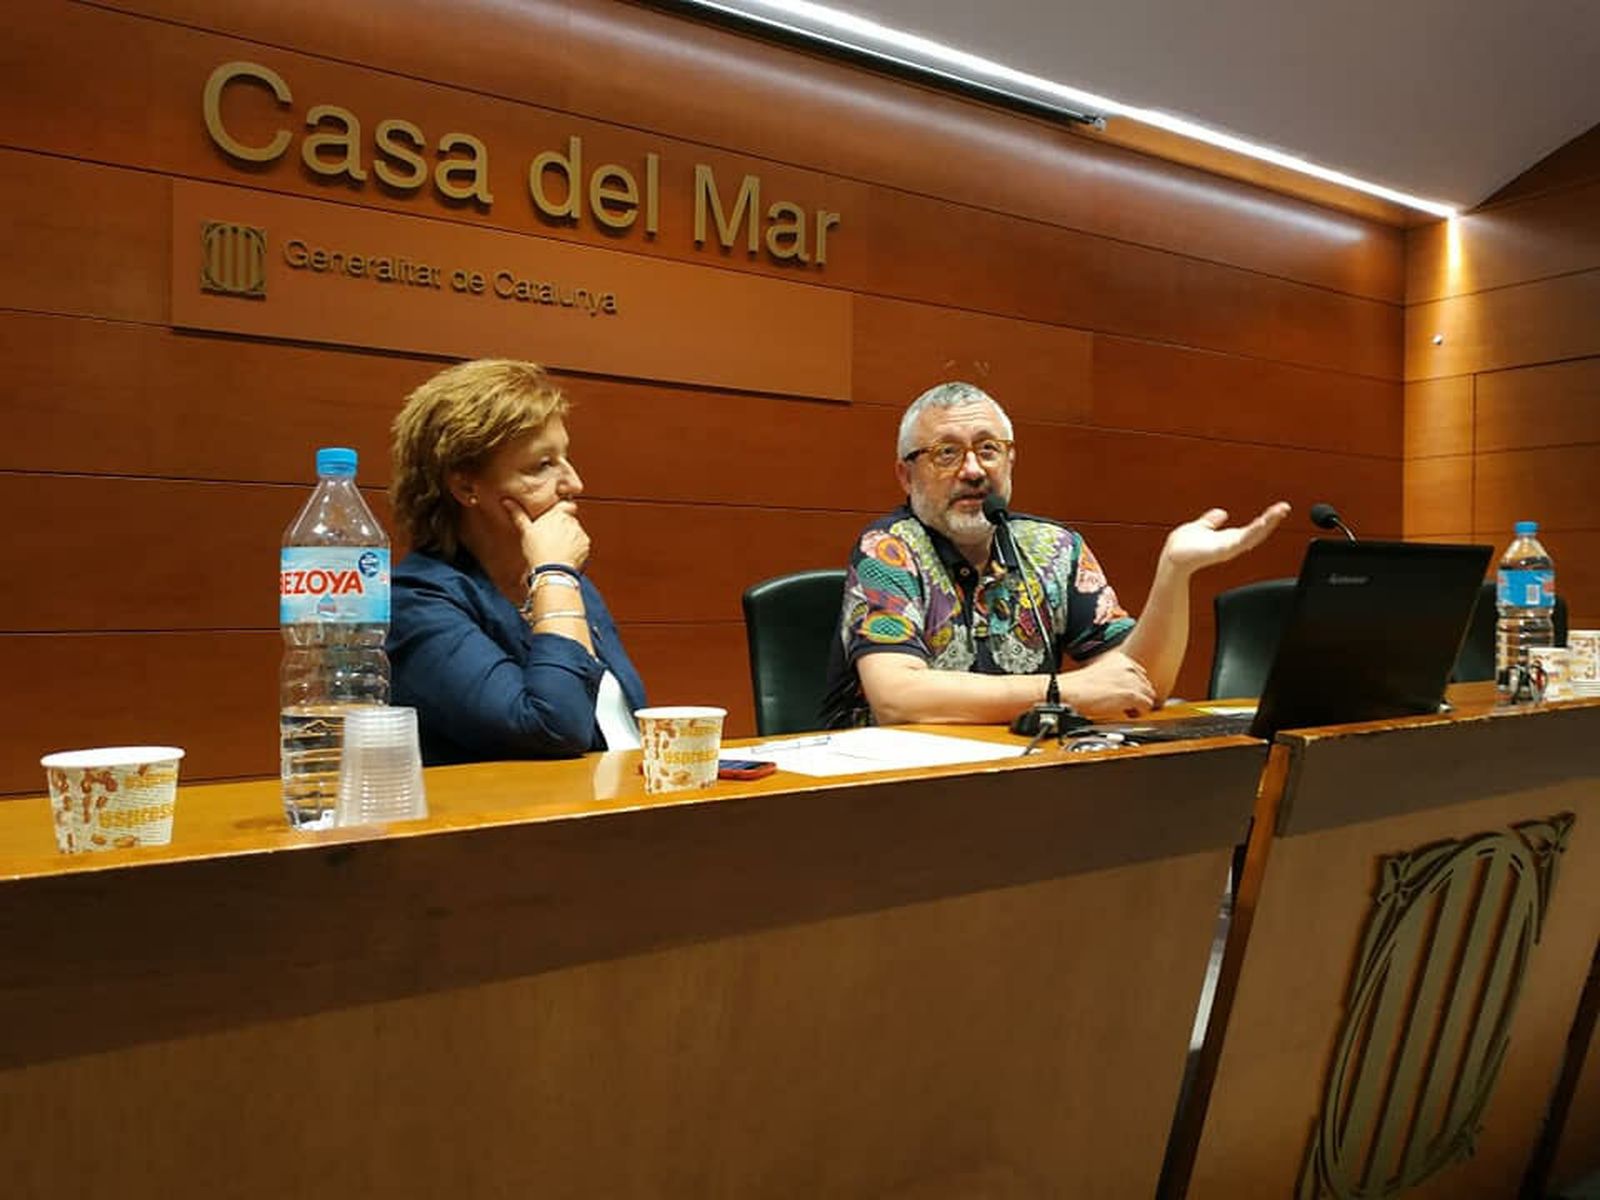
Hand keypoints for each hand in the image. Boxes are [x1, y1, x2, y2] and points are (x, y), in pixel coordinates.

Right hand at [505, 498, 589, 571]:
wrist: (552, 571)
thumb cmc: (538, 551)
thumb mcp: (525, 531)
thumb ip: (518, 514)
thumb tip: (506, 501)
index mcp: (558, 514)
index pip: (566, 505)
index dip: (562, 510)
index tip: (556, 518)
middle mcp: (572, 521)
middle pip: (570, 520)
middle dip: (563, 526)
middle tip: (552, 538)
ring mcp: (580, 534)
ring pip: (576, 532)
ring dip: (570, 538)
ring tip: (557, 549)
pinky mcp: (586, 547)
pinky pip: (582, 545)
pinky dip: (576, 549)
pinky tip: (564, 555)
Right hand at [1062, 650, 1156, 718]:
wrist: (1068, 691)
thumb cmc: (1077, 687)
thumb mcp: (1100, 674)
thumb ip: (1115, 678)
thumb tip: (1123, 689)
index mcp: (1121, 659)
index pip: (1141, 675)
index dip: (1135, 688)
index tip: (1128, 695)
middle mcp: (1129, 667)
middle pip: (1147, 685)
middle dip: (1139, 697)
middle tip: (1127, 706)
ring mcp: (1131, 680)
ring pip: (1149, 696)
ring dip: (1140, 705)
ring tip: (1126, 710)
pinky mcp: (1131, 694)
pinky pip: (1146, 706)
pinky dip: (1139, 713)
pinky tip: (1126, 713)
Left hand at [1161, 501, 1290, 574]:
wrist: (1171, 560)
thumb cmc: (1182, 548)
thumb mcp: (1201, 527)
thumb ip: (1211, 521)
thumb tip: (1222, 513)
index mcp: (1228, 539)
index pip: (1253, 528)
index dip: (1267, 519)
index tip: (1279, 508)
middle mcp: (1231, 545)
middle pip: (1258, 532)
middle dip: (1272, 520)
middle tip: (1285, 507)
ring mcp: (1228, 549)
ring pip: (1253, 536)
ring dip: (1267, 524)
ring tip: (1279, 512)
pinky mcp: (1221, 552)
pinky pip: (1240, 541)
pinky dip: (1252, 532)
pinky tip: (1262, 523)